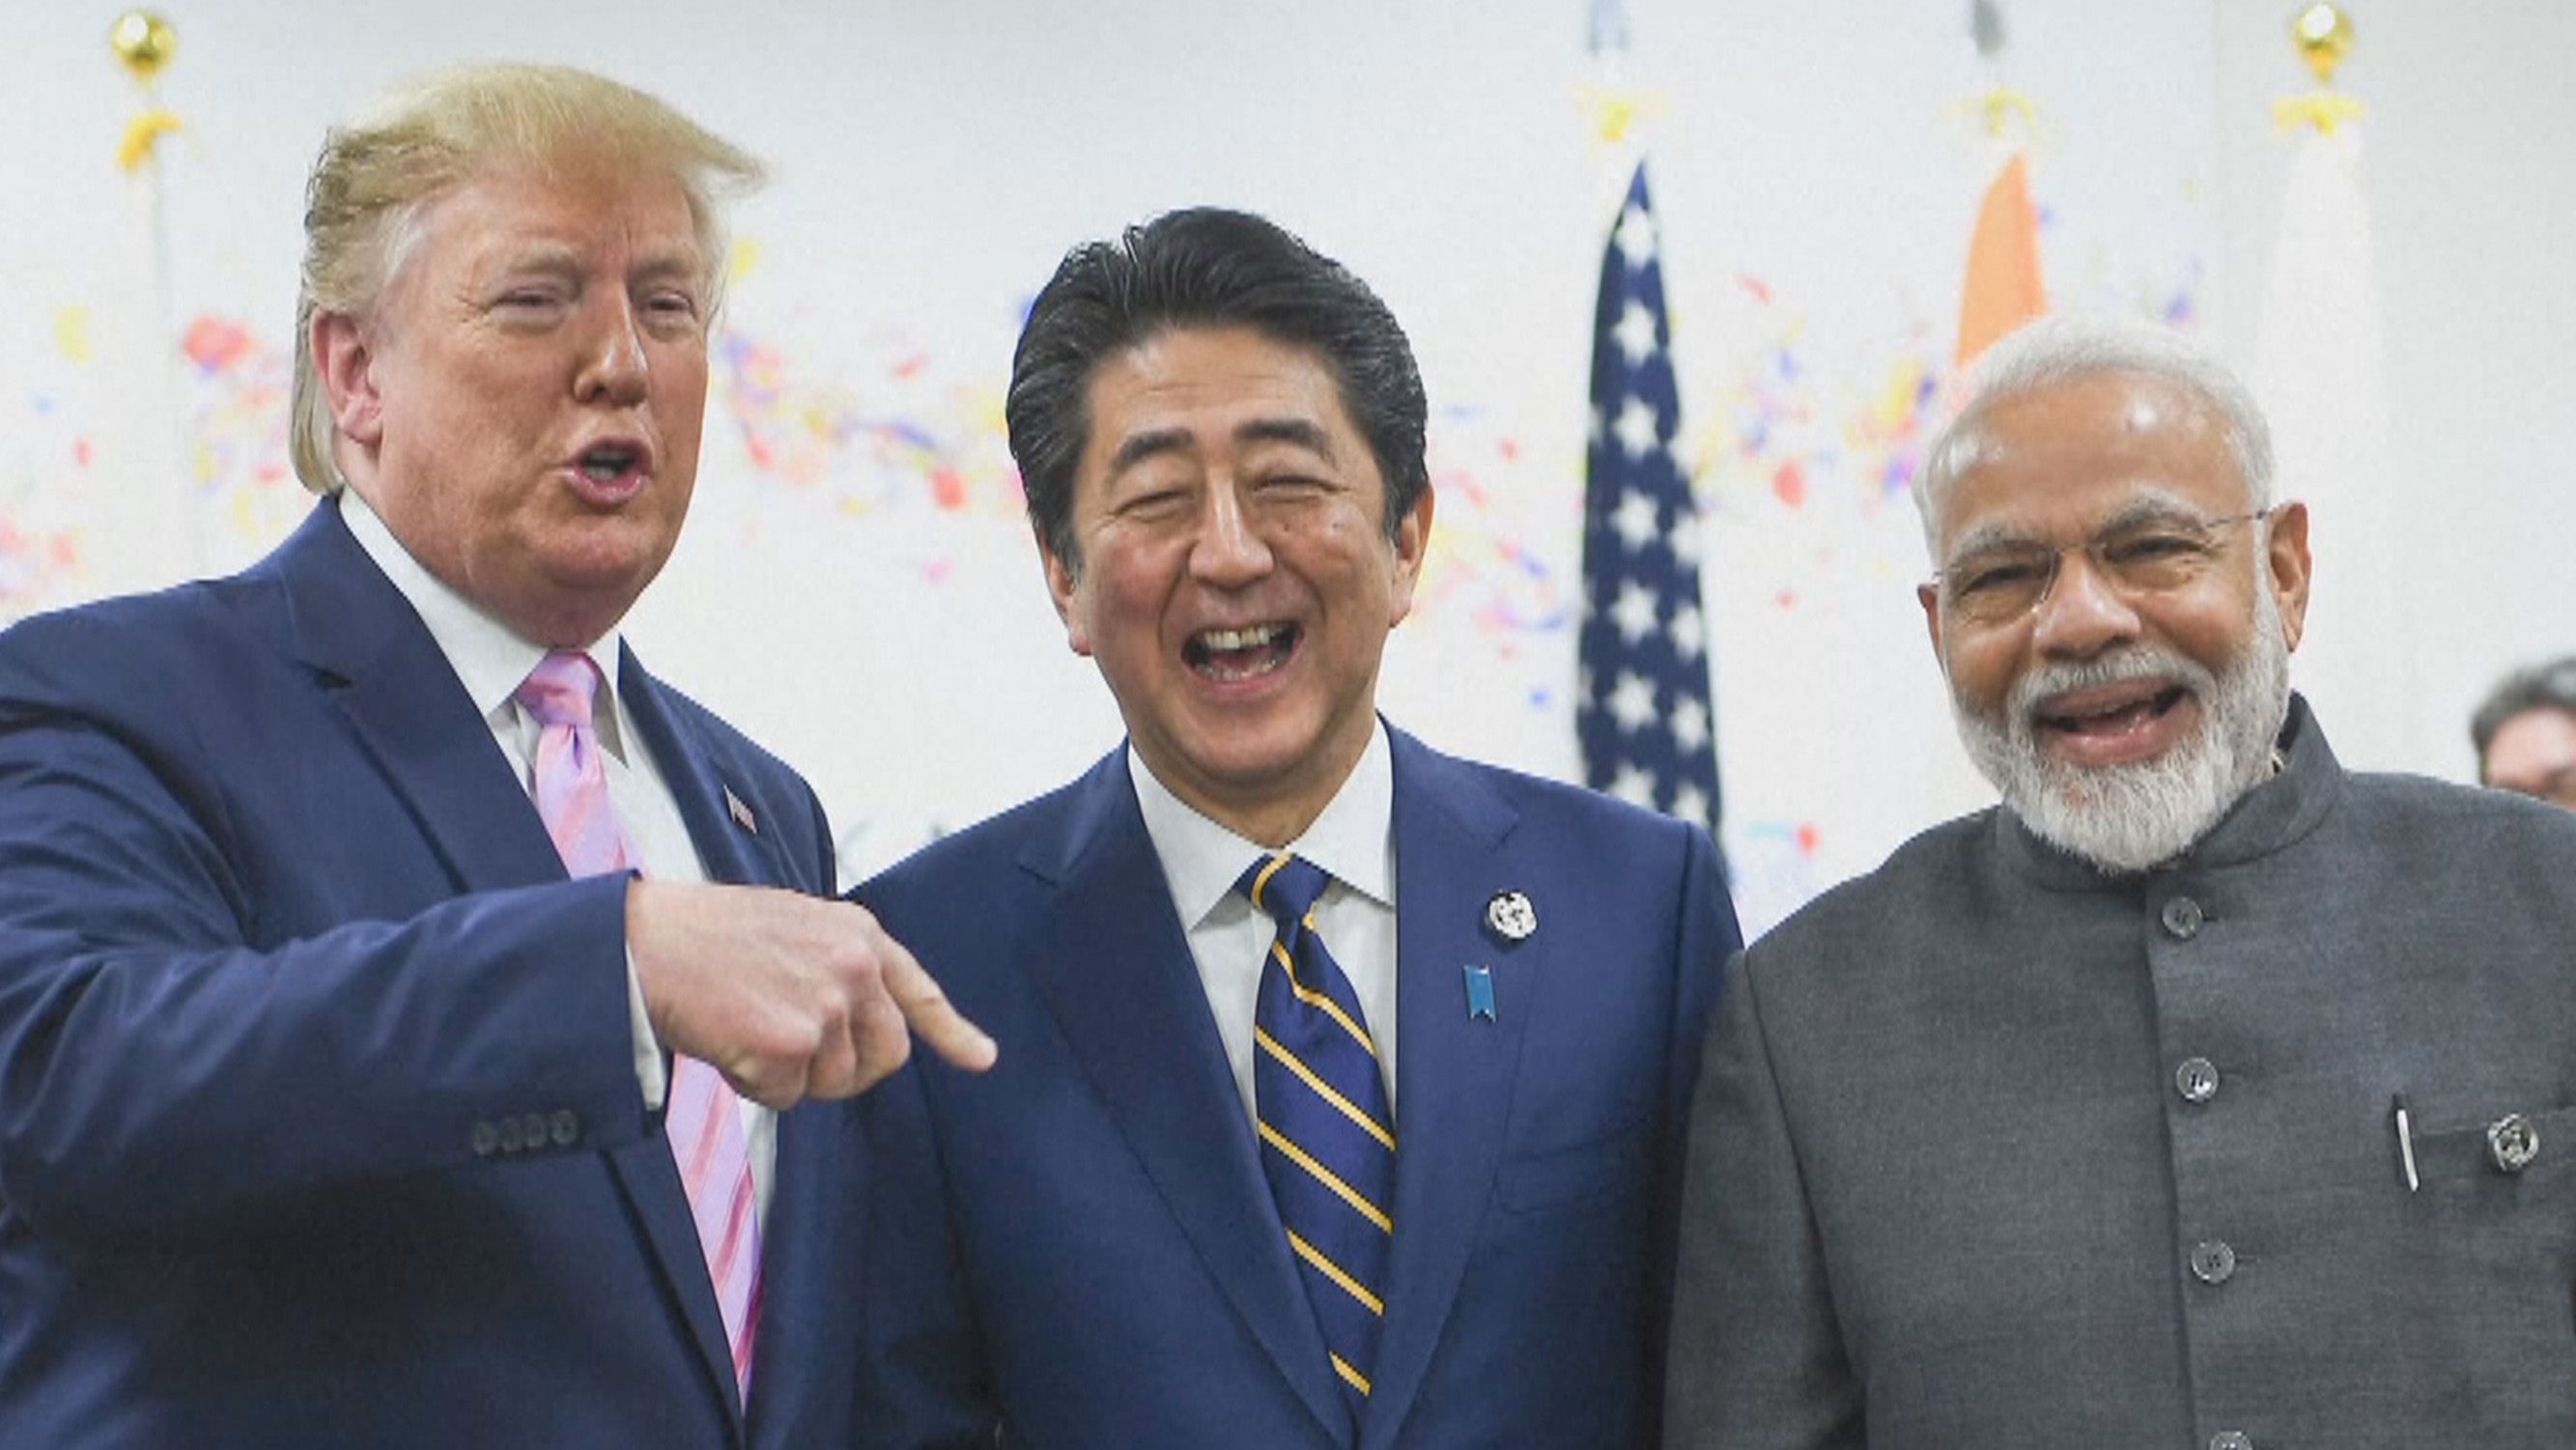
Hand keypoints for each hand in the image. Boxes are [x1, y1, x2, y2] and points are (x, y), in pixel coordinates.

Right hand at [625, 880, 995, 1108]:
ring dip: (790, 1075)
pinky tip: (727, 1040)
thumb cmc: (704, 938)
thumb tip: (859, 1025)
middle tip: (787, 1048)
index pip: (916, 990)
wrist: (643, 944)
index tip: (983, 1058)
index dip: (951, 1030)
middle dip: (845, 1070)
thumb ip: (836, 966)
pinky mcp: (791, 1044)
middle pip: (884, 1057)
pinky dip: (754, 1085)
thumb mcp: (792, 927)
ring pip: (833, 1083)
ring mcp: (826, 1005)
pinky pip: (787, 1098)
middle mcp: (854, 965)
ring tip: (745, 1024)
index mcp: (857, 934)